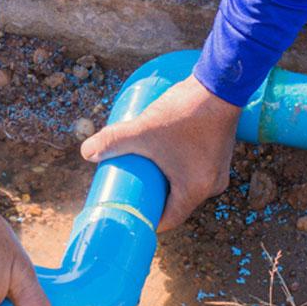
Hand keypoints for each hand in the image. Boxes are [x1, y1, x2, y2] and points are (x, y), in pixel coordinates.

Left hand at [80, 74, 240, 229]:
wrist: (220, 85)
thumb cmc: (184, 112)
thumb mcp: (143, 130)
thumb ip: (113, 140)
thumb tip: (86, 152)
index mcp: (195, 190)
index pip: (168, 220)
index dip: (146, 219)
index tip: (129, 212)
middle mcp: (211, 186)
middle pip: (176, 204)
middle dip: (152, 199)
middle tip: (130, 189)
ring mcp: (218, 171)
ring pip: (185, 187)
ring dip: (165, 183)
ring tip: (143, 171)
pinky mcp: (218, 155)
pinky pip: (194, 172)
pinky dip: (178, 171)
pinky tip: (163, 159)